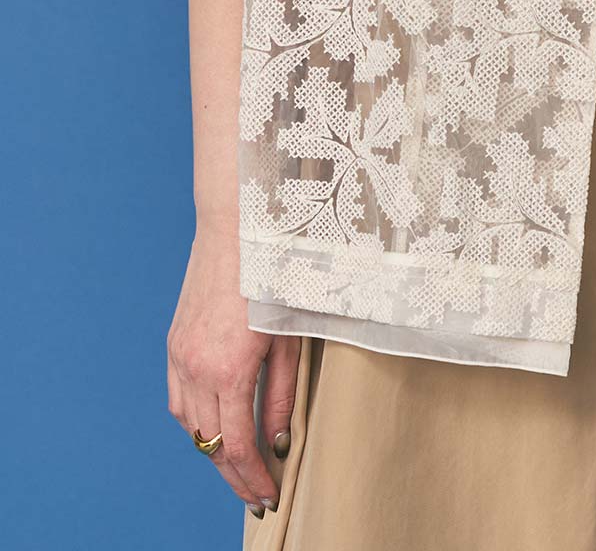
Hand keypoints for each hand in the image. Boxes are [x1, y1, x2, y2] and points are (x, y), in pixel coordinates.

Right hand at [165, 228, 301, 514]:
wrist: (238, 229)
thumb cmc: (278, 277)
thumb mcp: (291, 338)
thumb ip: (282, 395)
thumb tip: (276, 442)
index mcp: (230, 370)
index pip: (238, 445)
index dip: (252, 479)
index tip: (269, 497)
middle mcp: (197, 369)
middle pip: (211, 444)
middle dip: (235, 475)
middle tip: (257, 494)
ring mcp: (180, 357)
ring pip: (190, 425)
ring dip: (213, 449)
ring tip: (239, 466)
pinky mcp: (173, 344)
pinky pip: (178, 399)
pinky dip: (195, 421)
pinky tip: (214, 425)